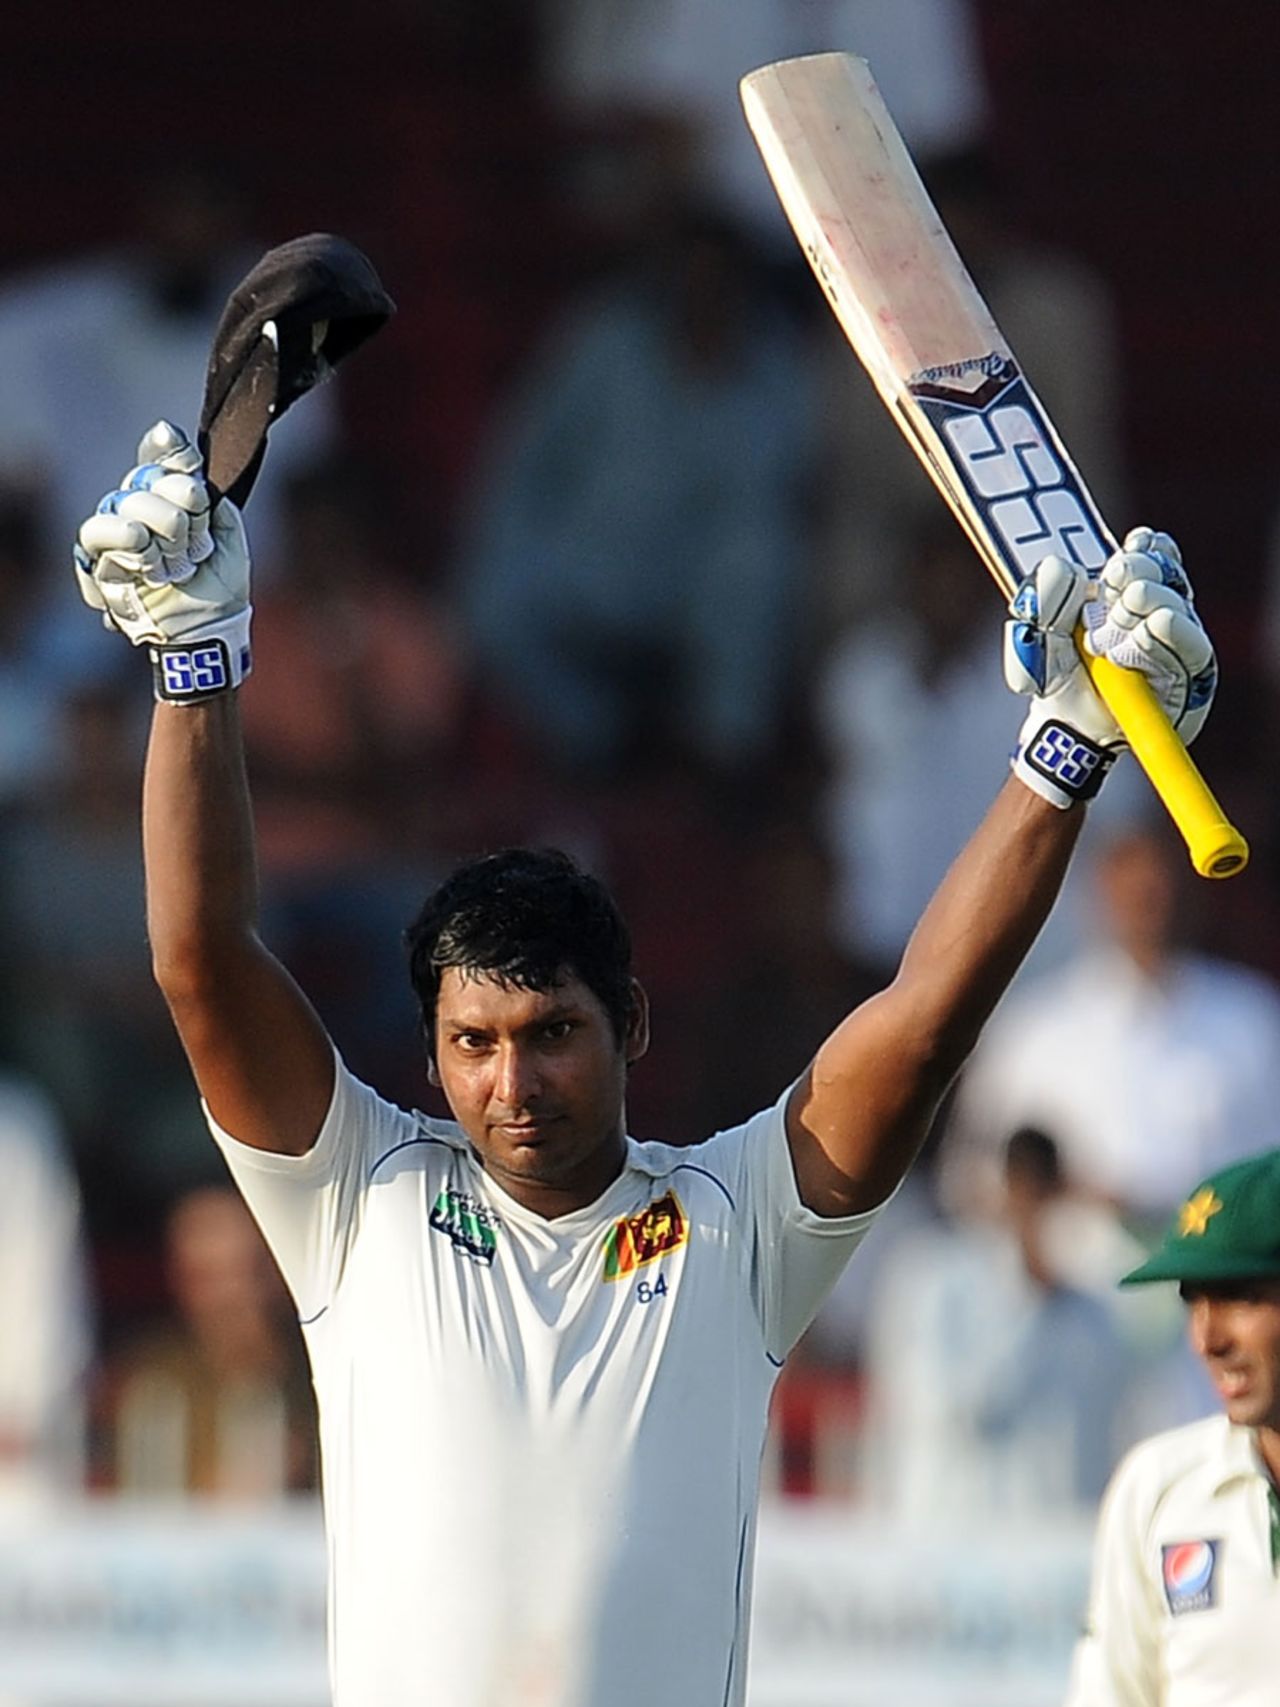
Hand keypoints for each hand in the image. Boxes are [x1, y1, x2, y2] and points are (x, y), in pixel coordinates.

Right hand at [75, 421, 252, 701]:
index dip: (166, 447)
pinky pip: (96, 533)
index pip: (161, 459)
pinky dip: (128, 544)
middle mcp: (140, 508)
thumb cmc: (219, 588)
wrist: (207, 630)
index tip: (172, 441)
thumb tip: (195, 474)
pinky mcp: (99, 560)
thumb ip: (215, 501)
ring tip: (177, 564)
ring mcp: (118, 533)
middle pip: (145, 477)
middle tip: (197, 547)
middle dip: (181, 509)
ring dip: (159, 531)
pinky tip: (150, 566)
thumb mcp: (229, 538)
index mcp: (172, 499)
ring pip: (122, 501)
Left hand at [1004, 529, 1215, 807]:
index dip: (1143, 547)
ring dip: (1143, 607)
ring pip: (1176, 606)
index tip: (1127, 547)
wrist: (1066, 729)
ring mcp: (1179, 644)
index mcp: (1127, 593)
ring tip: (1107, 636)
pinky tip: (1147, 633)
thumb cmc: (1055, 679)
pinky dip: (1166, 636)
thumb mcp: (1036, 637)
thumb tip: (1060, 565)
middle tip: (1106, 592)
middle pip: (1164, 572)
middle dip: (1134, 574)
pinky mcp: (1193, 678)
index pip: (1152, 553)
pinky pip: (1192, 648)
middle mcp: (1160, 612)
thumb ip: (1042, 599)